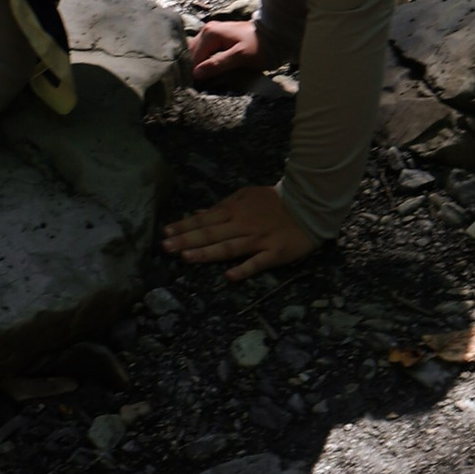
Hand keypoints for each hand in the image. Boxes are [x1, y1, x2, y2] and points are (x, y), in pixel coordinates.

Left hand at [162, 185, 317, 281]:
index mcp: (235, 210)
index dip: (185, 226)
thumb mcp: (245, 196)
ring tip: (187, 257)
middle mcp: (243, 225)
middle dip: (187, 240)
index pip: (205, 219)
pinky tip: (229, 276)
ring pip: (229, 247)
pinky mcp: (275, 253)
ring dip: (207, 253)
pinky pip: (258, 262)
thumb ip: (222, 207)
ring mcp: (258, 240)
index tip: (165, 231)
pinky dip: (244, 269)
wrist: (308, 204)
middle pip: (211, 233)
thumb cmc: (274, 200)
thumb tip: (197, 213)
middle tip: (165, 247)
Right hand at [188, 14, 263, 90]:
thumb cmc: (259, 47)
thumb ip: (217, 64)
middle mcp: (208, 30)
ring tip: (204, 80)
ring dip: (200, 66)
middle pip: (192, 53)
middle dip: (194, 69)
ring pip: (198, 52)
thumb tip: (196, 74)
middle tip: (199, 86)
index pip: (194, 57)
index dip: (195, 74)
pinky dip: (206, 61)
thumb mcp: (239, 57)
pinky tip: (210, 72)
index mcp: (210, 33)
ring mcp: (213, 33)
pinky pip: (206, 51)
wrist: (276, 35)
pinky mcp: (219, 38)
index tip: (198, 88)